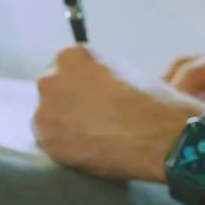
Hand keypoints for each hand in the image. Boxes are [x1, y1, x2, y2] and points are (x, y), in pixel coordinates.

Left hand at [34, 46, 196, 178]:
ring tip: (92, 137)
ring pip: (49, 117)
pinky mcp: (46, 138)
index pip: (65, 69)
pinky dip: (65, 147)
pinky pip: (50, 142)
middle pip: (52, 91)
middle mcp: (51, 77)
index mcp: (71, 55)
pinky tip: (88, 149)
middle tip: (91, 120)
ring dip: (64, 126)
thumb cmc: (151, 101)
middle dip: (67, 104)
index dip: (79, 87)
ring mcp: (45, 108)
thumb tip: (92, 89)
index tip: (92, 100)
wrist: (158, 133)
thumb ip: (98, 75)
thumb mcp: (123, 71)